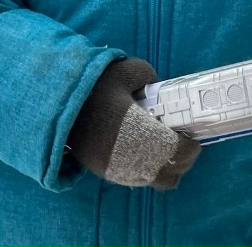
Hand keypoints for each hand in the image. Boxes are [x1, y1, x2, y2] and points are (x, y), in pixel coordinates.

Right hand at [67, 58, 200, 189]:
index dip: (191, 146)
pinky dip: (147, 169)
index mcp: (142, 134)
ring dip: (165, 167)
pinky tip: (142, 149)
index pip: (178, 151)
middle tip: (181, 140)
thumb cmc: (94, 89)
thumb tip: (156, 85)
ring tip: (163, 146)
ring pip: (156, 181)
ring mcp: (120, 170)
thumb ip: (147, 76)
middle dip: (182, 159)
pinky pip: (138, 180)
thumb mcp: (124, 71)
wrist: (59, 109)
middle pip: (172, 173)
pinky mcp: (108, 173)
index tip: (192, 135)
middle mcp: (134, 158)